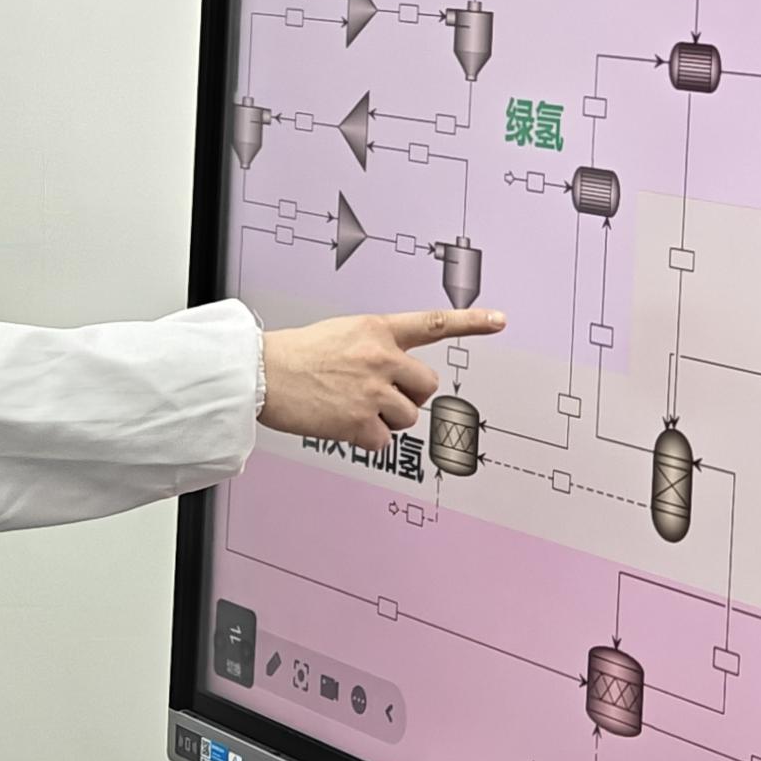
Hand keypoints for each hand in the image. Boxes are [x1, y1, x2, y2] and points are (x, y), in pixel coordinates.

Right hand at [259, 308, 505, 449]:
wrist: (260, 373)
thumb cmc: (295, 354)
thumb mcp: (343, 333)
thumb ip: (376, 346)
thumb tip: (396, 370)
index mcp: (378, 329)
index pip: (433, 323)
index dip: (472, 322)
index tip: (500, 320)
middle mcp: (381, 357)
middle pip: (427, 385)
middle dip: (408, 393)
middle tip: (378, 393)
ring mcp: (372, 390)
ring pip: (409, 416)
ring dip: (387, 418)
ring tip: (353, 407)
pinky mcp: (359, 421)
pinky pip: (383, 441)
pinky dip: (367, 440)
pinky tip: (344, 425)